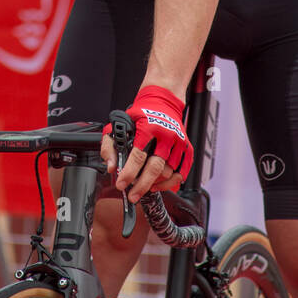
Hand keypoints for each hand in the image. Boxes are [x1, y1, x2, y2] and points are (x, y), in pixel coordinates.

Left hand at [101, 86, 191, 202]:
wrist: (163, 102)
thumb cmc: (140, 115)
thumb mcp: (119, 124)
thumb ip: (110, 146)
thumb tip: (111, 167)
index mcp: (148, 128)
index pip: (138, 156)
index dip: (129, 173)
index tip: (121, 185)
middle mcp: (166, 135)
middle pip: (155, 168)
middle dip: (142, 186)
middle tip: (132, 196)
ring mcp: (179, 142)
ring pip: (169, 173)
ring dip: (155, 184)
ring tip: (144, 187)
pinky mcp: (187, 147)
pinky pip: (182, 172)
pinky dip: (171, 183)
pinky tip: (159, 184)